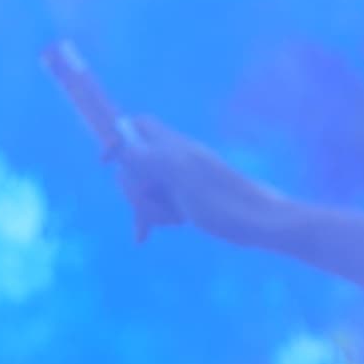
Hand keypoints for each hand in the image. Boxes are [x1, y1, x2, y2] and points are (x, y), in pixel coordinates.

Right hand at [116, 120, 292, 250]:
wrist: (258, 222)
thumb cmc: (223, 200)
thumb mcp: (181, 177)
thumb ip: (149, 156)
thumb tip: (120, 138)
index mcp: (175, 146)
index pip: (138, 125)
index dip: (118, 137)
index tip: (105, 160)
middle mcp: (175, 159)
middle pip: (133, 165)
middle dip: (136, 188)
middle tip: (157, 200)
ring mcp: (180, 182)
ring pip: (144, 190)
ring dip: (150, 208)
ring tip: (176, 217)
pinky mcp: (185, 202)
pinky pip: (156, 208)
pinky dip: (152, 219)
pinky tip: (142, 238)